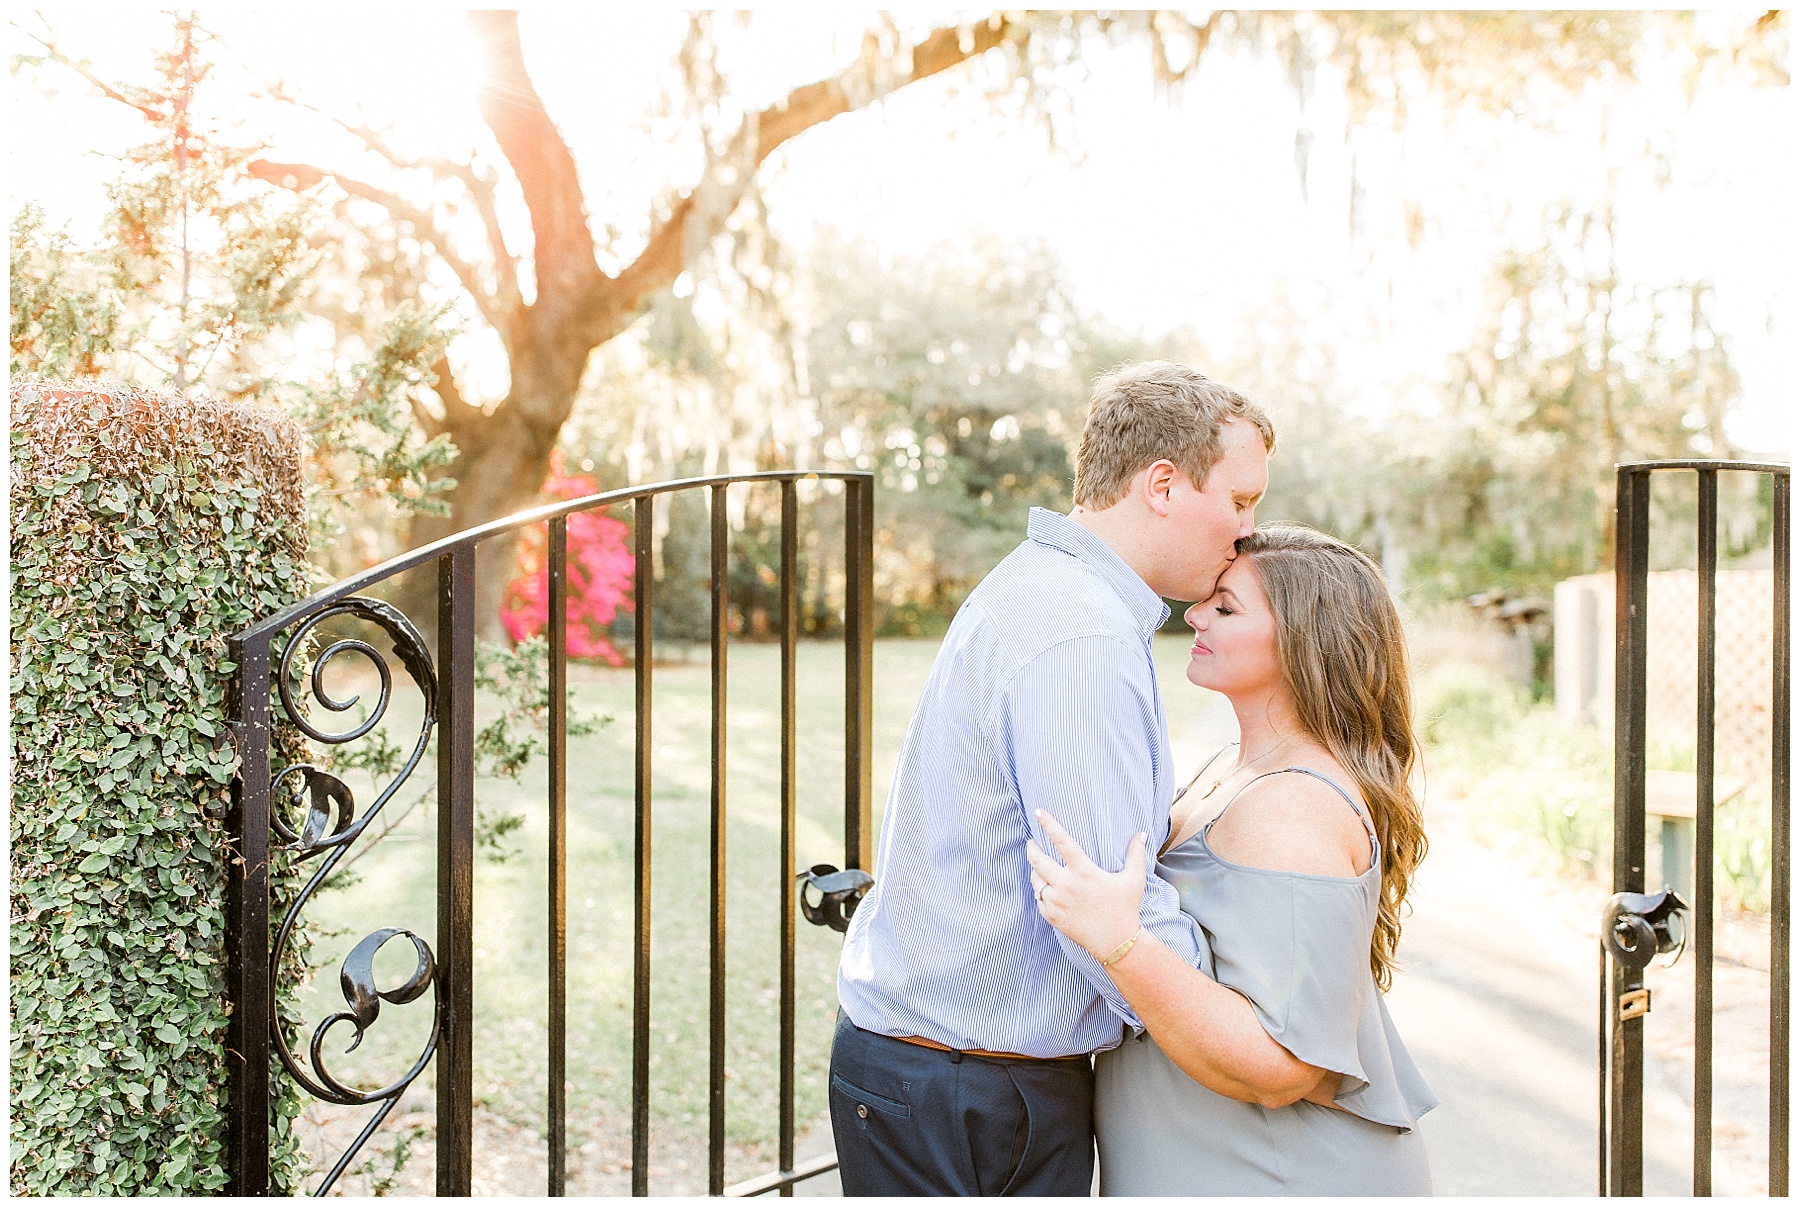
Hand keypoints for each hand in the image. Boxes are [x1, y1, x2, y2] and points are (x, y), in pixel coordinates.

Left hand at [1025, 809, 1147, 963]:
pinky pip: (1038, 898)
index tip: (1038, 812)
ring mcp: (1056, 902)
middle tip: (1031, 843)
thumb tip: (1141, 833)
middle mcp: (1066, 885)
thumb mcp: (1134, 880)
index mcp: (1084, 872)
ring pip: (1036, 880)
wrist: (1116, 943)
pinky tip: (1046, 888)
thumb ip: (1136, 854)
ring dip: (1036, 871)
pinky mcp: (1051, 916)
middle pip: (1038, 860)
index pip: (1062, 841)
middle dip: (1031, 848)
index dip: (1049, 824)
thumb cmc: (1126, 909)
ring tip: (1040, 867)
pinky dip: (1040, 891)